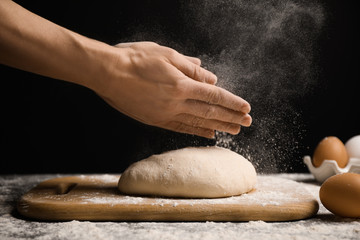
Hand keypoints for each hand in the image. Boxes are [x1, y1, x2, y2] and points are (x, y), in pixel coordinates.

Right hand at [98, 42, 251, 137]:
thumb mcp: (166, 55)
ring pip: (197, 122)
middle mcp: (176, 103)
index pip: (214, 95)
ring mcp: (165, 114)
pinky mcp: (155, 120)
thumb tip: (211, 77)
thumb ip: (190, 68)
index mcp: (181, 85)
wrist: (107, 73)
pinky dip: (196, 131)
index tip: (246, 108)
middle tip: (246, 123)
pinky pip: (180, 128)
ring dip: (218, 126)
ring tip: (233, 131)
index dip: (232, 102)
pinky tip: (207, 134)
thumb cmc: (135, 59)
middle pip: (209, 112)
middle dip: (230, 117)